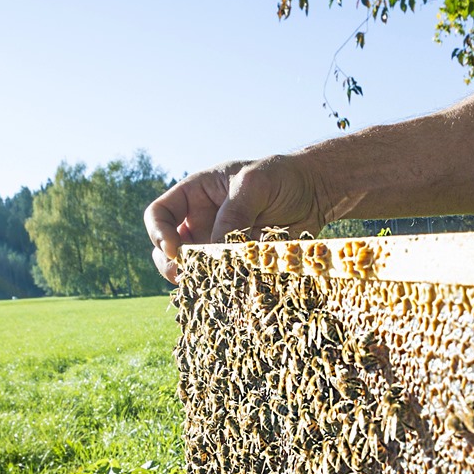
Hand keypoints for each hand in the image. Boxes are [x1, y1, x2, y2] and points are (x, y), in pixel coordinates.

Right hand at [143, 155, 330, 281]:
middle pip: (166, 250)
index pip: (160, 214)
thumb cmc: (281, 177)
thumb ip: (234, 212)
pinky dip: (225, 290)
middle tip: (187, 277)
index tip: (174, 250)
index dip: (158, 232)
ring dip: (197, 281)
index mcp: (194, 195)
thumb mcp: (254, 183)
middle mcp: (200, 222)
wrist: (315, 193)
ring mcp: (217, 246)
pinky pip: (223, 281)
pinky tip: (234, 296)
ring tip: (211, 288)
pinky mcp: (238, 264)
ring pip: (193, 270)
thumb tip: (215, 248)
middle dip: (171, 266)